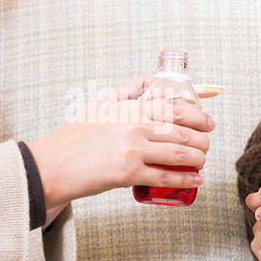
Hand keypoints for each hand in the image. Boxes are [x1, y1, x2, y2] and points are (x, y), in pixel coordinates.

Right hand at [26, 75, 216, 204]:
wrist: (52, 165)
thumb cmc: (74, 137)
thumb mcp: (99, 104)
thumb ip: (126, 91)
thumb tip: (151, 79)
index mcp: (129, 108)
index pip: (174, 109)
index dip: (198, 117)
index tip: (209, 123)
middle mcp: (134, 126)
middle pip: (183, 133)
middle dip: (202, 142)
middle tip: (206, 147)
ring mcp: (133, 150)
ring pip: (179, 154)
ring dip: (198, 160)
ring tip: (203, 163)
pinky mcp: (128, 173)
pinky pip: (166, 177)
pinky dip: (186, 179)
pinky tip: (196, 180)